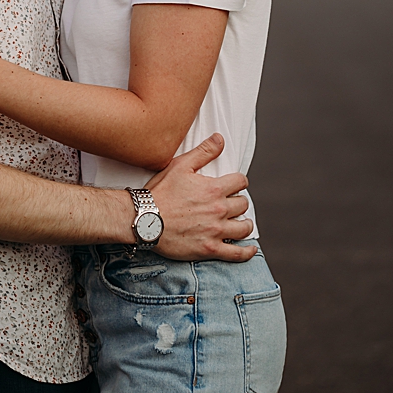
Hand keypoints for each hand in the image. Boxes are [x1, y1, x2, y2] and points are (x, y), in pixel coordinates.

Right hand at [147, 134, 256, 261]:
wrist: (143, 220)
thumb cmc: (159, 193)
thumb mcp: (180, 166)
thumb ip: (203, 152)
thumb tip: (220, 139)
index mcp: (214, 189)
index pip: (241, 182)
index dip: (238, 182)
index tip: (233, 185)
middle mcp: (218, 210)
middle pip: (243, 204)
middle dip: (238, 202)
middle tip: (230, 204)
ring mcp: (215, 231)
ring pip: (243, 227)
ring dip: (244, 224)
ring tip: (239, 223)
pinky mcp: (209, 249)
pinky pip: (235, 253)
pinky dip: (246, 252)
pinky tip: (250, 249)